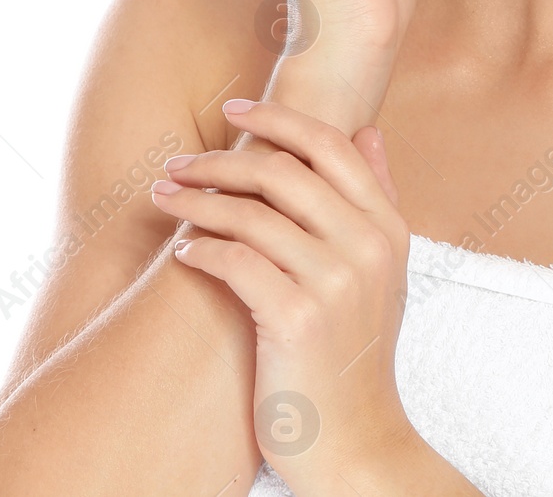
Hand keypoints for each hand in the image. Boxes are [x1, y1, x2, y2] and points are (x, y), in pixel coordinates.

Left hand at [152, 99, 416, 488]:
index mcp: (388, 227)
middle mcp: (367, 246)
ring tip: (164, 198)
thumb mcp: (385, 271)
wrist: (357, 443)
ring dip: (197, 201)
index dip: (278, 118)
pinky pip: (236, 262)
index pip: (331, 144)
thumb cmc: (356, 353)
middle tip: (178, 163)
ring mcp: (336, 282)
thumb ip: (377, 198)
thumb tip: (370, 130)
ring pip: (252, 213)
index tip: (232, 109)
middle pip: (284, 170)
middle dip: (222, 159)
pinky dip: (201, 250)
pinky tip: (182, 253)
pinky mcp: (298, 319)